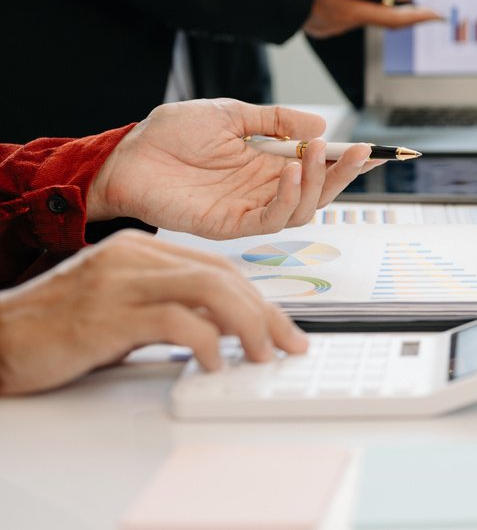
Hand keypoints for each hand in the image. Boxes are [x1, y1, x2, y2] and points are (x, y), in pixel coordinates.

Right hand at [0, 230, 307, 394]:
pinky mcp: (106, 315)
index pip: (219, 266)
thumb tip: (224, 332)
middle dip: (266, 313)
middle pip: (223, 275)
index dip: (258, 297)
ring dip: (248, 326)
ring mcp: (119, 282)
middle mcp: (133, 257)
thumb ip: (168, 310)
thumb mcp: (120, 310)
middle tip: (287, 344)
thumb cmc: (54, 330)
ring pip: (210, 289)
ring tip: (260, 356)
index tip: (282, 326)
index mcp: (139, 249)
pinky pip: (176, 321)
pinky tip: (215, 364)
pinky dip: (207, 343)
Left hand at [89, 99, 377, 237]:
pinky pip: (270, 220)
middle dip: (343, 173)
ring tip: (314, 153)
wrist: (127, 155)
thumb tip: (320, 124)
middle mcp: (262, 189)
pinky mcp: (229, 224)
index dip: (345, 162)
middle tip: (358, 151)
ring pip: (302, 209)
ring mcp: (247, 208)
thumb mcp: (231, 113)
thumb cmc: (169, 135)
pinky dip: (287, 198)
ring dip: (317, 183)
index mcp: (266, 164)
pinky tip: (291, 171)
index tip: (373, 150)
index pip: (317, 167)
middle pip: (319, 192)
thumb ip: (276, 120)